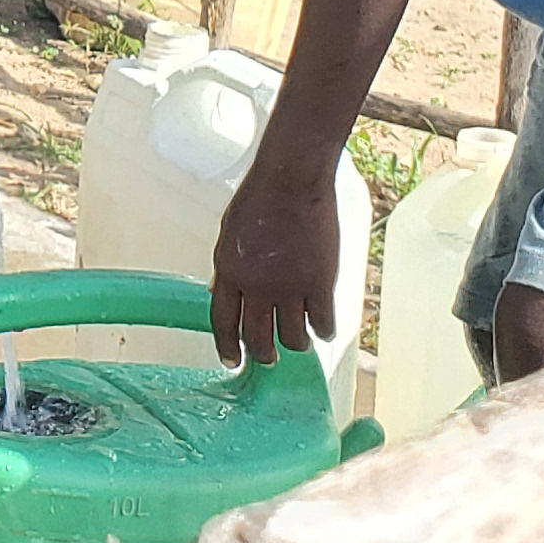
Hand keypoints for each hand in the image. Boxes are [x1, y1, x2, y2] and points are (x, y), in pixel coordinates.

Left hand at [210, 151, 340, 367]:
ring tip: (298, 342)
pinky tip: (324, 328)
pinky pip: (322, 322)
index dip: (227, 347)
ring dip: (294, 344)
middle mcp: (256, 287)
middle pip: (257, 337)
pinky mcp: (320, 283)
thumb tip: (219, 290)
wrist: (291, 181)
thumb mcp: (228, 234)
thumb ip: (226, 267)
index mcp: (229, 274)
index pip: (223, 322)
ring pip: (292, 337)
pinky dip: (324, 330)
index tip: (232, 361)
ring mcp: (289, 288)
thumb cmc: (258, 199)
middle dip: (262, 354)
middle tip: (269, 357)